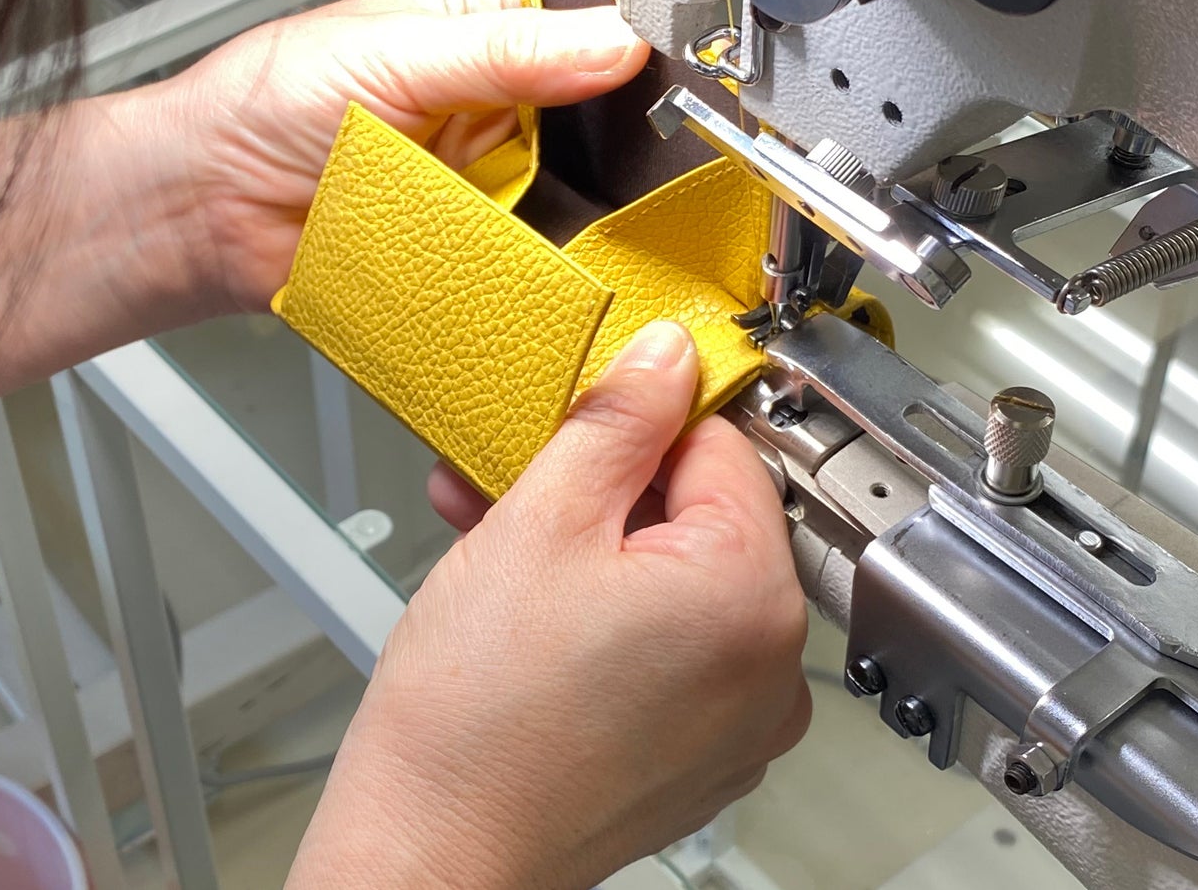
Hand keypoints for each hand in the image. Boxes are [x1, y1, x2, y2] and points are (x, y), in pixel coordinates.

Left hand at [167, 0, 646, 311]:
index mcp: (475, 13)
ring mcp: (492, 165)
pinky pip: (542, 241)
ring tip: (593, 199)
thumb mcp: (393, 55)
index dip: (628, 39)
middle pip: (597, 104)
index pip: (583, 13)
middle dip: (617, 130)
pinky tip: (565, 248)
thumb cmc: (260, 108)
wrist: (204, 214)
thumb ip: (505, 48)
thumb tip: (612, 38)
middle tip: (641, 151)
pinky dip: (555, 249)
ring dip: (587, 194)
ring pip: (580, 178)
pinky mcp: (482, 232)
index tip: (666, 71)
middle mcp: (494, 88)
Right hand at [285, 323, 810, 889]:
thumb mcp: (540, 521)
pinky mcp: (700, 755)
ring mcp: (739, 722)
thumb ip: (617, 422)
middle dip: (601, 487)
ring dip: (589, 546)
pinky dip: (606, 614)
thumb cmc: (474, 721)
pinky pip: (668, 648)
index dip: (639, 425)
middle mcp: (770, 667)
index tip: (583, 423)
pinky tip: (526, 603)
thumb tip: (666, 358)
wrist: (428, 856)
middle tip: (516, 479)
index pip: (721, 448)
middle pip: (698, 517)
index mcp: (752, 597)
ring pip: (674, 581)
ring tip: (495, 537)